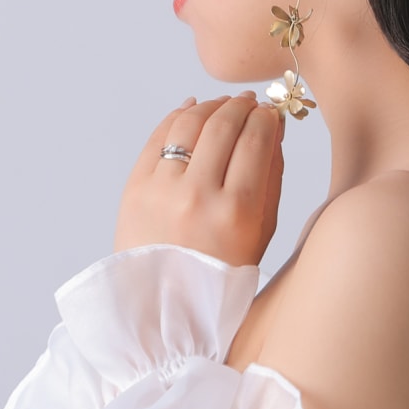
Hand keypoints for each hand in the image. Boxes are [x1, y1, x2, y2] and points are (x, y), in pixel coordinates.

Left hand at [113, 92, 286, 265]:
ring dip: (210, 106)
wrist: (163, 305)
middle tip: (250, 104)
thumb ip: (272, 178)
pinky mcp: (135, 188)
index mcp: (237, 212)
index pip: (256, 140)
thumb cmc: (219, 272)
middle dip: (241, 107)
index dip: (266, 118)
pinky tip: (192, 110)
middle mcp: (197, 196)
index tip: (271, 113)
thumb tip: (274, 130)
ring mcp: (161, 190)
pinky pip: (158, 137)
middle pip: (223, 125)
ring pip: (188, 123)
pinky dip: (177, 116)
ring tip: (223, 106)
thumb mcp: (262, 233)